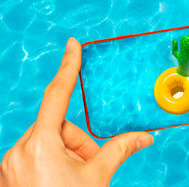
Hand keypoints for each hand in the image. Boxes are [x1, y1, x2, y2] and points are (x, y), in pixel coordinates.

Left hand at [0, 38, 153, 185]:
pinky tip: (62, 179)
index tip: (73, 45)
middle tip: (91, 165)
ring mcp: (11, 162)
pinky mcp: (11, 171)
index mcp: (40, 145)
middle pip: (58, 127)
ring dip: (68, 152)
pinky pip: (36, 152)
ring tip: (78, 177)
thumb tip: (145, 136)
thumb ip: (120, 149)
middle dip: (80, 141)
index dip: (68, 67)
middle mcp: (19, 150)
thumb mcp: (97, 177)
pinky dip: (54, 159)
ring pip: (48, 140)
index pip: (58, 95)